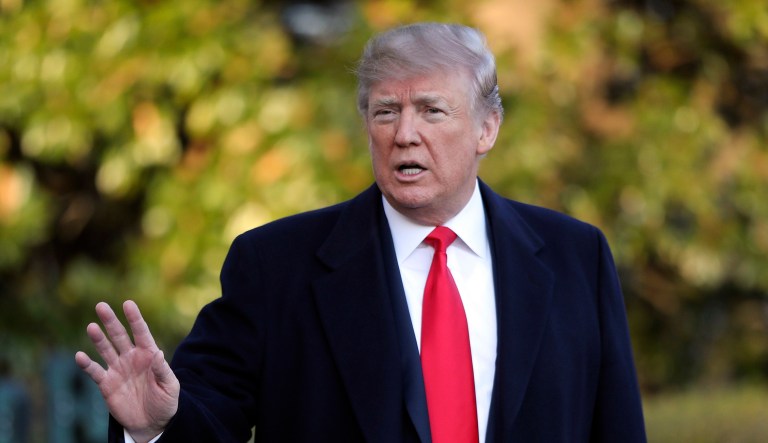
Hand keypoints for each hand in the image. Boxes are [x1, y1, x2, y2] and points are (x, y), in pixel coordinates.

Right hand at [75, 300, 179, 442]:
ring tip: (91, 327)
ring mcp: (118, 369)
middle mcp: (131, 357)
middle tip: (101, 306)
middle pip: (119, 336)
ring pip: (105, 349)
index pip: (141, 332)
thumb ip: (163, 371)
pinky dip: (87, 364)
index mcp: (149, 354)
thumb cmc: (165, 402)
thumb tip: (158, 353)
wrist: (151, 423)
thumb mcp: (170, 387)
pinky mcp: (106, 384)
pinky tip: (80, 356)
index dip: (134, 318)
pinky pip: (95, 372)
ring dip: (98, 339)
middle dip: (111, 321)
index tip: (128, 303)